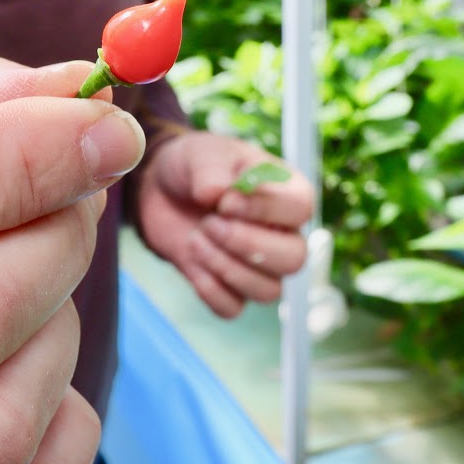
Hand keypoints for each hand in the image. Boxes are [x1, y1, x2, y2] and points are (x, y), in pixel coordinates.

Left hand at [137, 132, 312, 318]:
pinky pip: (232, 308)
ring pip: (268, 291)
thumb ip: (211, 170)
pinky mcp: (230, 288)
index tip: (226, 201)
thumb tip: (218, 194)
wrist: (162, 192)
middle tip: (210, 223)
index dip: (265, 209)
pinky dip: (209, 290)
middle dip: (247, 245)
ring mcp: (259, 267)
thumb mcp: (201, 154)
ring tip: (195, 238)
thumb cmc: (195, 168)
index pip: (301, 209)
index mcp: (288, 194)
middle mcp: (283, 234)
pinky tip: (190, 261)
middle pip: (294, 259)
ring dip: (226, 268)